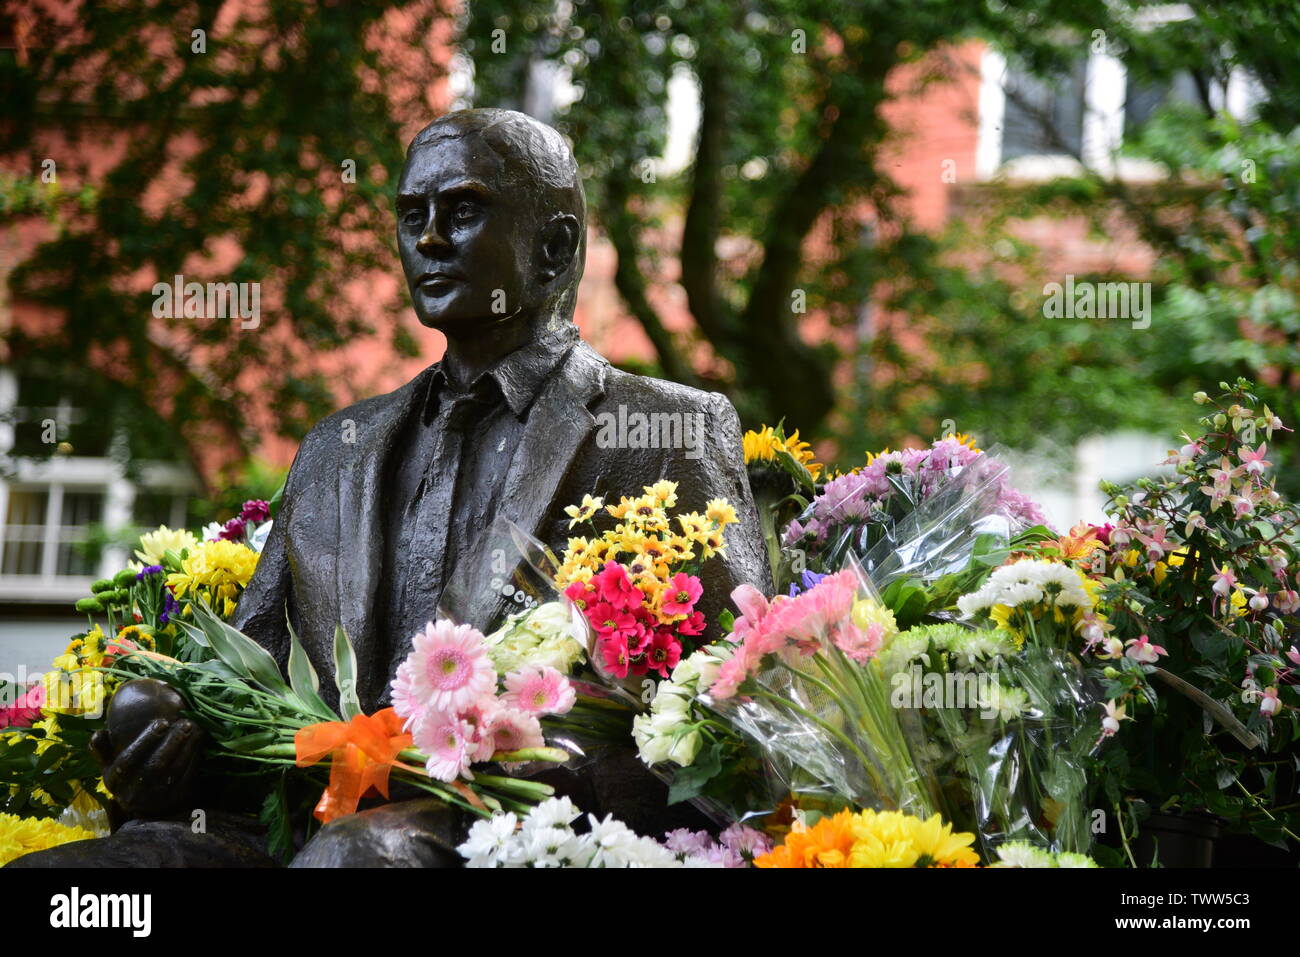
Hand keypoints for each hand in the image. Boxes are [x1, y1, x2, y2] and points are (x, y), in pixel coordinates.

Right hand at [90, 680, 204, 819]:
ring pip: (173, 771)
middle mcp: (131, 794)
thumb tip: (97, 734)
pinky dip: (195, 760)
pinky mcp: (173, 803)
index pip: (128, 761)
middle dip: (172, 742)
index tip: (163, 722)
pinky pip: (187, 779)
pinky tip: (199, 745)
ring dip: (187, 748)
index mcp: (113, 781)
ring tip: (196, 729)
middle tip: (186, 723)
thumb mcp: (110, 765)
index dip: (145, 740)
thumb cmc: (128, 775)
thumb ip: (102, 750)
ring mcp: (153, 800)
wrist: (145, 806)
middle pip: (154, 766)